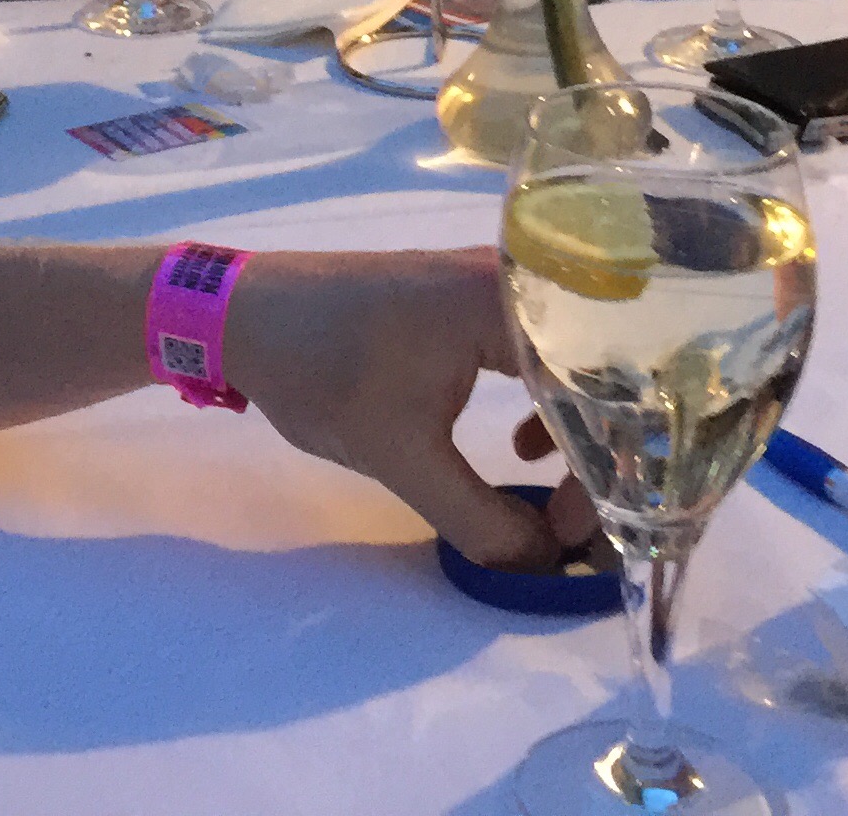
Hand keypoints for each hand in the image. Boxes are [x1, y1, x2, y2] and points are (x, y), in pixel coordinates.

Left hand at [222, 248, 595, 569]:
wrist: (241, 313)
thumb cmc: (320, 370)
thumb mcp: (400, 457)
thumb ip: (479, 519)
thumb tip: (546, 565)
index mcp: (510, 302)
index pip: (601, 393)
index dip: (606, 476)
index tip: (577, 538)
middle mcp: (521, 281)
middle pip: (603, 377)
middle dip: (603, 463)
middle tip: (574, 530)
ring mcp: (499, 286)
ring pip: (575, 370)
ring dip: (577, 441)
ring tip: (554, 505)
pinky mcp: (475, 302)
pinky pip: (544, 358)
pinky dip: (546, 411)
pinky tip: (521, 452)